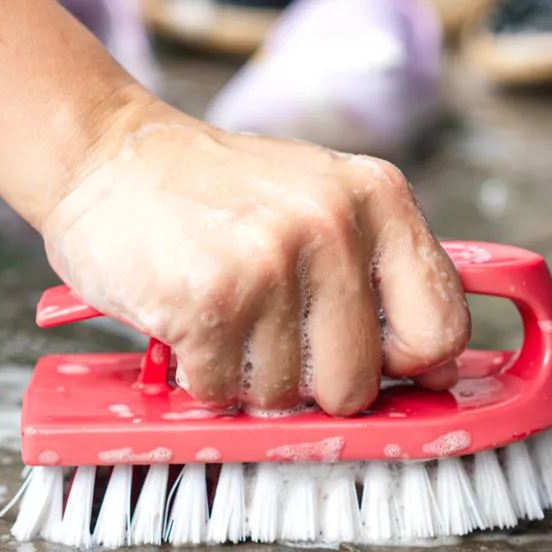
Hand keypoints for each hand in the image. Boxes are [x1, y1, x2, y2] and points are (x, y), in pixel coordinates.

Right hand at [41, 98, 469, 416]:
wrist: (110, 157)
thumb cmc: (219, 194)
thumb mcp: (322, 200)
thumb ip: (382, 276)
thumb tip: (437, 373)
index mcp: (379, 198)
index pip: (441, 327)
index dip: (409, 365)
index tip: (377, 361)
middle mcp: (333, 226)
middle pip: (356, 382)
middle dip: (312, 380)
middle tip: (273, 334)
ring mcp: (270, 264)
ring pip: (285, 395)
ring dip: (248, 374)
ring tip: (227, 315)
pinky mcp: (209, 303)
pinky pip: (223, 391)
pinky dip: (201, 374)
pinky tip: (190, 322)